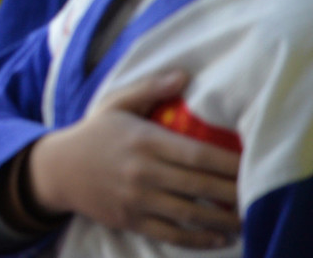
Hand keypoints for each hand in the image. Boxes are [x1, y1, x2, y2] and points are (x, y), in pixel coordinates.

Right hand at [28, 70, 240, 248]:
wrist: (57, 169)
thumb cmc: (93, 133)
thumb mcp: (116, 104)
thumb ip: (150, 88)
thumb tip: (185, 75)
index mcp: (143, 140)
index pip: (196, 153)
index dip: (228, 161)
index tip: (250, 163)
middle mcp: (142, 171)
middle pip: (199, 185)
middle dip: (233, 191)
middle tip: (256, 192)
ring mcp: (136, 199)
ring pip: (190, 213)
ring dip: (222, 218)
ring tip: (244, 218)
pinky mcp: (131, 219)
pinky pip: (172, 233)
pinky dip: (198, 238)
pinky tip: (219, 236)